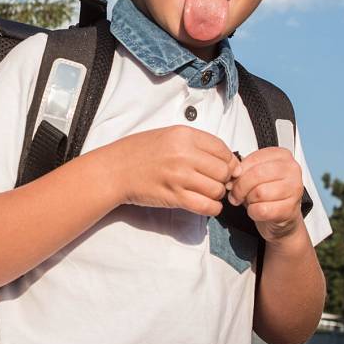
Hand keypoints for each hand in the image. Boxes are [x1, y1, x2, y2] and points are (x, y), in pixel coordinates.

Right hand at [110, 125, 240, 215]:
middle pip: (223, 171)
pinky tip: (204, 204)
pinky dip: (211, 208)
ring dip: (216, 194)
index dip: (229, 161)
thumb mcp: (167, 135)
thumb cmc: (138, 151)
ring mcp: (179, 176)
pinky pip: (207, 206)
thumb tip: (224, 159)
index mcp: (183, 135)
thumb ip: (194, 144)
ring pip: (217, 190)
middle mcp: (184, 154)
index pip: (222, 149)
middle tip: (213, 181)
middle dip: (223, 179)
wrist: (115, 170)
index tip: (225, 167)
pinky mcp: (175, 196)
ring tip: (205, 192)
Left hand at [227, 147, 303, 241]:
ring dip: (248, 200)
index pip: (254, 159)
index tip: (233, 179)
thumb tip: (230, 178)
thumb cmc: (268, 190)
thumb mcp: (254, 174)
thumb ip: (242, 171)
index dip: (238, 171)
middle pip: (256, 175)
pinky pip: (263, 210)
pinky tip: (256, 210)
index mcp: (282, 155)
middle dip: (240, 187)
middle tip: (235, 194)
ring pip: (259, 193)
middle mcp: (291, 170)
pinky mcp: (291, 209)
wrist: (282, 214)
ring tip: (249, 201)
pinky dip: (253, 212)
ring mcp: (294, 189)